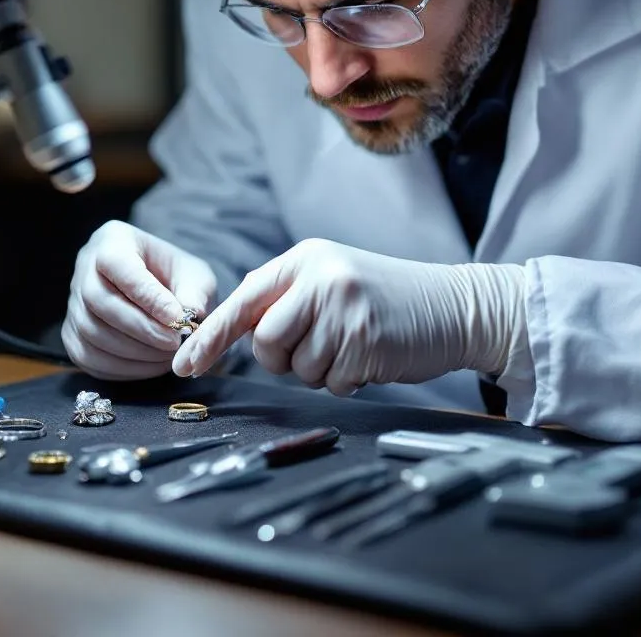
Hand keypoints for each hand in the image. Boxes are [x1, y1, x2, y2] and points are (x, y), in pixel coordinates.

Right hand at [62, 221, 217, 379]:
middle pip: (98, 300)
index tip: (177, 318)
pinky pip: (87, 356)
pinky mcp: (72, 333)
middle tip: (173, 343)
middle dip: (140, 328)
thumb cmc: (176, 279)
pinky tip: (149, 366)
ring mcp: (73, 302)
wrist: (160, 296)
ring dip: (132, 352)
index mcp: (112, 240)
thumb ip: (195, 293)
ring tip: (167, 356)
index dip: (146, 295)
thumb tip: (189, 317)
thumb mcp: (195, 276)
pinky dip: (120, 368)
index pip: (118, 264)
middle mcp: (84, 267)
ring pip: (90, 332)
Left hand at [172, 239, 527, 395]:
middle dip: (284, 359)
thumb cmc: (388, 300)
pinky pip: (331, 382)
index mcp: (305, 259)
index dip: (209, 336)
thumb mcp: (333, 279)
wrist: (456, 307)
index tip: (183, 363)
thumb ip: (287, 298)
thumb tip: (236, 328)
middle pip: (266, 342)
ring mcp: (343, 309)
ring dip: (322, 370)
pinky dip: (347, 380)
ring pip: (298, 367)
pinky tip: (371, 356)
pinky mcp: (365, 342)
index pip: (242, 300)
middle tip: (320, 346)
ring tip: (355, 345)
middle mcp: (320, 278)